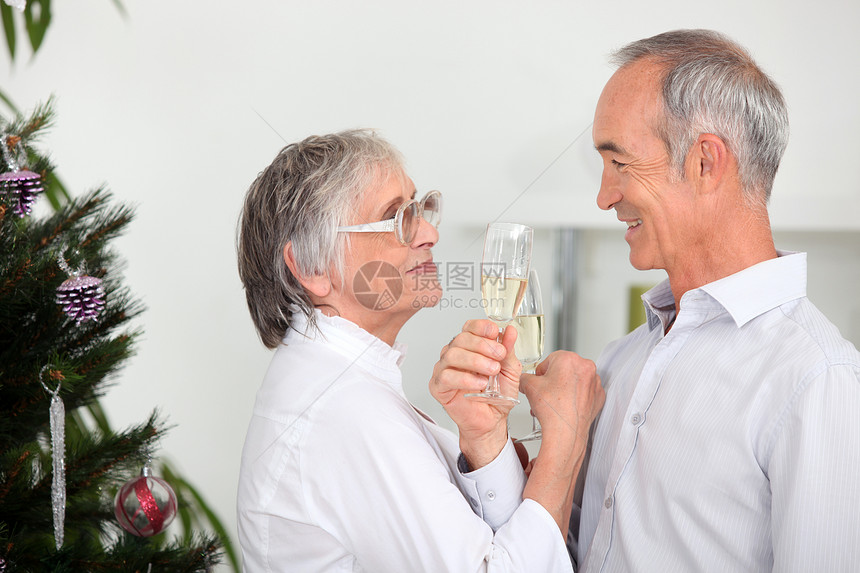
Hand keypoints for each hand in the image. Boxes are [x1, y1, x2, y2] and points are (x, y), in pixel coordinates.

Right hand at [430, 319, 520, 468]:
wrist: (492, 421)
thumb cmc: (497, 396)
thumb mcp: (510, 370)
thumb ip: (508, 350)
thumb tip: (510, 331)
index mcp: (470, 347)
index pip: (469, 327)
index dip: (481, 327)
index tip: (494, 332)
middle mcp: (454, 355)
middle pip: (461, 339)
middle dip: (482, 345)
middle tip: (499, 355)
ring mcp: (443, 369)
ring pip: (451, 355)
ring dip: (475, 361)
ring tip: (491, 371)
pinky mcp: (437, 387)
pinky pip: (445, 376)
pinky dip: (464, 378)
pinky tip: (478, 384)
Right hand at [520, 351, 603, 454]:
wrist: (566, 433)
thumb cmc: (552, 410)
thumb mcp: (528, 386)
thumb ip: (524, 377)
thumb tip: (524, 378)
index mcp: (568, 358)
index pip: (549, 360)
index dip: (541, 374)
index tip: (540, 383)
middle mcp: (585, 367)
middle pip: (563, 370)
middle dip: (553, 381)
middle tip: (547, 394)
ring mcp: (594, 382)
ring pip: (575, 380)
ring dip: (565, 388)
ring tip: (556, 402)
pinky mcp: (599, 396)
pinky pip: (585, 392)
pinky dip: (576, 397)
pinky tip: (567, 406)